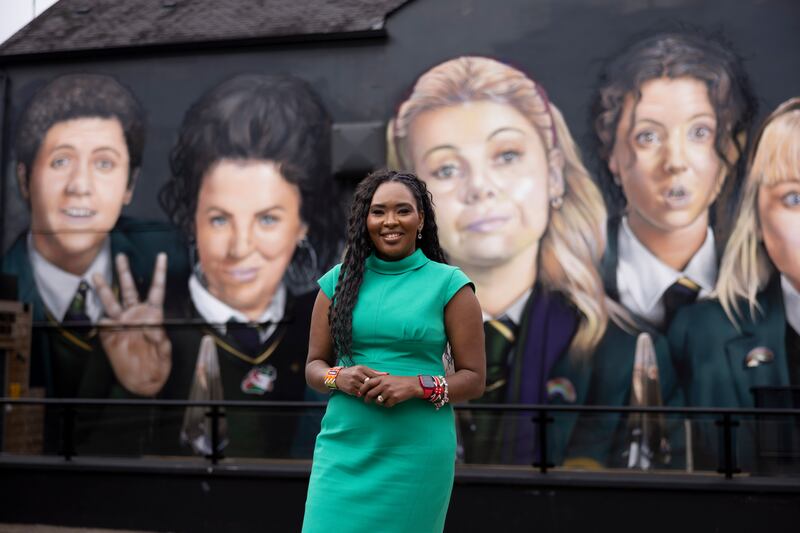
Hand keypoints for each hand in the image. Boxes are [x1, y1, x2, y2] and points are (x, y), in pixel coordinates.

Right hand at [94, 252, 170, 396]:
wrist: (143, 381)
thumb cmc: (158, 365)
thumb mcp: (165, 352)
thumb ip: (160, 337)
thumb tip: (151, 322)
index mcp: (153, 315)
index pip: (156, 290)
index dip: (158, 273)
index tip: (161, 256)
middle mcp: (136, 316)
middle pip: (129, 290)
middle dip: (123, 273)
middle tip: (120, 256)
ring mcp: (121, 324)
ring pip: (111, 302)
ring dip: (104, 289)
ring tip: (96, 276)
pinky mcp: (109, 336)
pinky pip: (103, 324)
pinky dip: (102, 321)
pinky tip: (105, 323)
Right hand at [335, 365, 387, 395]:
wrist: (338, 376)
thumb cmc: (353, 372)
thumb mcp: (362, 369)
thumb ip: (373, 371)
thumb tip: (386, 374)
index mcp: (362, 368)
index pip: (374, 375)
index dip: (380, 381)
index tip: (384, 384)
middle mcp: (357, 375)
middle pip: (370, 383)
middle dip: (376, 388)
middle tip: (382, 391)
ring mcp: (353, 382)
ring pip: (366, 390)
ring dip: (371, 393)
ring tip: (376, 395)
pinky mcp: (350, 389)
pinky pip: (360, 394)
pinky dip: (364, 395)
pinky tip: (367, 396)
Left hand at [361, 375, 421, 407]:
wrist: (412, 385)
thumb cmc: (399, 381)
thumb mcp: (388, 378)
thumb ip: (378, 381)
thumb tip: (367, 386)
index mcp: (382, 379)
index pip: (367, 384)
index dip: (362, 389)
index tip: (359, 394)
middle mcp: (384, 385)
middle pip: (370, 394)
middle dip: (367, 399)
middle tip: (366, 401)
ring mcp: (389, 392)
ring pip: (377, 401)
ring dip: (378, 402)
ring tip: (381, 400)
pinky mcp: (394, 398)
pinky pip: (386, 405)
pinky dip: (387, 404)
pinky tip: (390, 401)